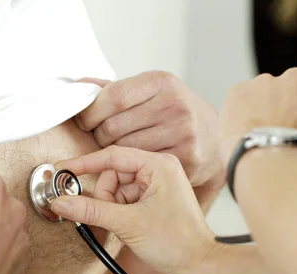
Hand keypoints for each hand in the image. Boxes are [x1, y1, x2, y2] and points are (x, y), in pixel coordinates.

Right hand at [50, 146, 213, 273]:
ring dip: (111, 207)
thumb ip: (91, 211)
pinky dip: (118, 212)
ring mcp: (157, 186)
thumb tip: (61, 202)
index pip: (112, 156)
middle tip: (109, 216)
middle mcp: (159, 170)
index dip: (84, 164)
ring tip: (125, 226)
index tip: (63, 170)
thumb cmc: (177, 244)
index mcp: (158, 165)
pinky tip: (127, 227)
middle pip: (113, 174)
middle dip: (105, 197)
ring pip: (117, 189)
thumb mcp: (127, 225)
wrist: (199, 268)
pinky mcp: (154, 200)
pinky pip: (125, 199)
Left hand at [75, 71, 224, 209]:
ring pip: (123, 150)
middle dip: (99, 135)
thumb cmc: (175, 115)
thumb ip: (115, 89)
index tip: (84, 121)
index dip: (90, 112)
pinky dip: (129, 169)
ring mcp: (183, 133)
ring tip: (119, 151)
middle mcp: (175, 105)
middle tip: (102, 139)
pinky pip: (140, 168)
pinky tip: (134, 164)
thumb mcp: (151, 92)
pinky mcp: (186, 159)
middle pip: (113, 126)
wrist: (216, 141)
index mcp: (162, 82)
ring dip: (112, 154)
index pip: (112, 96)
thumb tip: (79, 86)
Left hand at [219, 68, 296, 157]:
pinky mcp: (239, 89)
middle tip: (273, 130)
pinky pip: (237, 99)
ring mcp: (264, 82)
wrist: (267, 160)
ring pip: (260, 93)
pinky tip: (239, 131)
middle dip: (281, 106)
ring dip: (258, 109)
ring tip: (254, 134)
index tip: (296, 131)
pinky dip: (236, 112)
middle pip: (287, 91)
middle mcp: (295, 79)